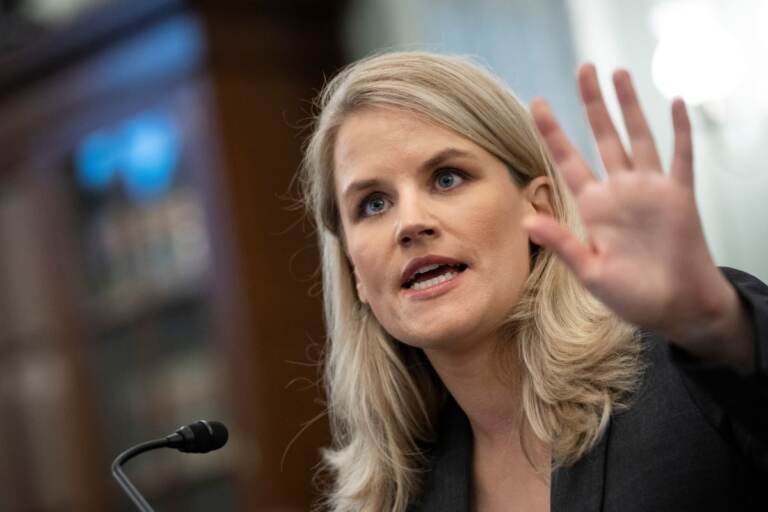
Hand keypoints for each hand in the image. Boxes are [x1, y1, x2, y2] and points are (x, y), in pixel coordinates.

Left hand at [525, 64, 752, 369]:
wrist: (676, 307)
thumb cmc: (631, 295)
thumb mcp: (590, 273)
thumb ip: (562, 244)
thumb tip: (526, 221)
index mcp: (594, 208)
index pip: (568, 160)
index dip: (552, 132)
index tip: (536, 104)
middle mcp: (619, 192)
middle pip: (603, 137)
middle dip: (593, 103)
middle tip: (583, 69)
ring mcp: (650, 190)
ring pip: (638, 137)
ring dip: (630, 106)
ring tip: (619, 74)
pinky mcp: (680, 196)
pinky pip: (681, 156)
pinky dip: (681, 130)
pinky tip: (676, 103)